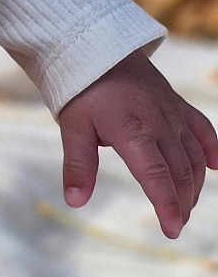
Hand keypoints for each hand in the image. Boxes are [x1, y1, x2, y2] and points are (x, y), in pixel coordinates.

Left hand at [58, 53, 217, 239]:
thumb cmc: (81, 89)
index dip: (167, 205)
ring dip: (194, 183)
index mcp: (134, 132)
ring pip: (193, 155)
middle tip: (176, 225)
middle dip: (182, 202)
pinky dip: (211, 148)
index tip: (172, 230)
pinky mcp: (177, 103)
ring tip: (186, 207)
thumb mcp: (73, 127)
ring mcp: (172, 113)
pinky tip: (215, 167)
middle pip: (180, 171)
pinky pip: (202, 128)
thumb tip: (75, 201)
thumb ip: (78, 166)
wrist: (97, 47)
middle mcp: (160, 124)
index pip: (157, 176)